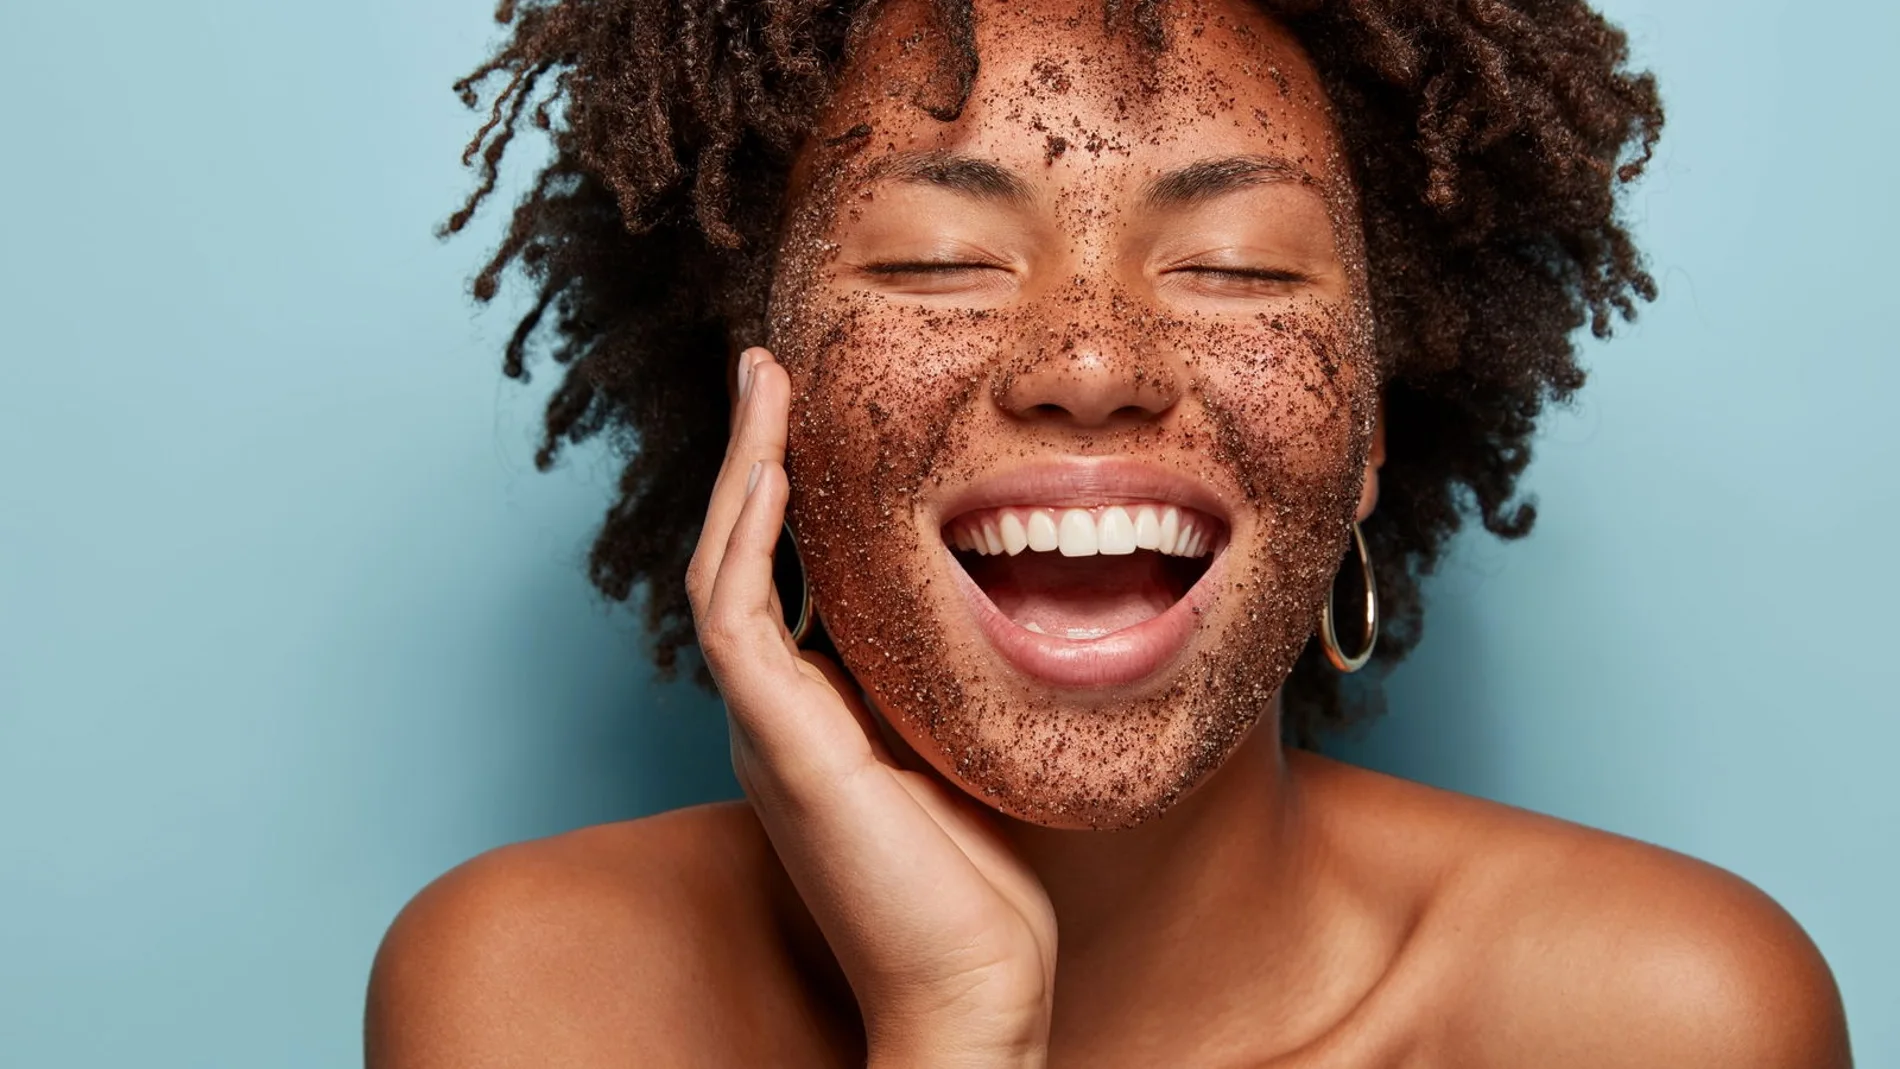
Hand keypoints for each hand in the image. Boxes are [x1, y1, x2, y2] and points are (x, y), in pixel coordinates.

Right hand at [686, 347, 1056, 1068]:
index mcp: (813, 711)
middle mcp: (773, 709)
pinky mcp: (776, 742)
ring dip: (739, 467)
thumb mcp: (965, 742)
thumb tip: (1004, 593)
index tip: (814, 411)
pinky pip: (737, 615)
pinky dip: (747, 535)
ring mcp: (764, 725)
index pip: (780, 574)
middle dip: (751, 454)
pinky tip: (774, 467)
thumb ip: (950, 673)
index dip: (785, 488)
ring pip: (721, 567)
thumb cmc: (982, 882)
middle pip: (737, 552)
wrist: (971, 988)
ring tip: (762, 380)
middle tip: (768, 366)